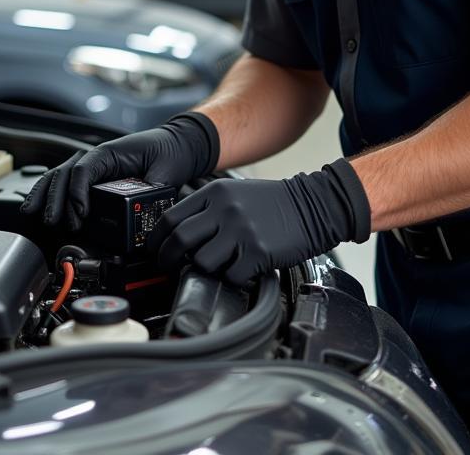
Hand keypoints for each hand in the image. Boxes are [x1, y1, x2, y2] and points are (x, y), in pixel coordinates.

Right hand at [21, 112, 218, 229]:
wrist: (179, 143)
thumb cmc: (171, 151)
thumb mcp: (165, 172)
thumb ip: (151, 192)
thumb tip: (140, 213)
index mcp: (111, 153)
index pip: (84, 170)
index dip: (78, 192)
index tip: (81, 214)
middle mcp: (98, 157)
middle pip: (65, 174)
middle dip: (55, 199)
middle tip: (53, 222)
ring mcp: (94, 165)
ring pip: (60, 176)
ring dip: (45, 195)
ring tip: (33, 214)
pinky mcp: (96, 176)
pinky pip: (67, 182)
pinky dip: (50, 192)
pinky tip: (38, 204)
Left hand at [148, 159, 370, 287]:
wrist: (314, 205)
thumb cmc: (273, 203)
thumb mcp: (235, 193)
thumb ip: (207, 209)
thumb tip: (177, 235)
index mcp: (215, 193)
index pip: (171, 217)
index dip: (157, 239)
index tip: (155, 250)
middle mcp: (225, 209)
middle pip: (179, 240)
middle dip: (168, 259)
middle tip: (168, 268)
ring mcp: (241, 230)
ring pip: (202, 261)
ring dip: (204, 270)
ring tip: (216, 266)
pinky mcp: (257, 251)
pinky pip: (230, 275)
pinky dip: (232, 278)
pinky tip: (241, 269)